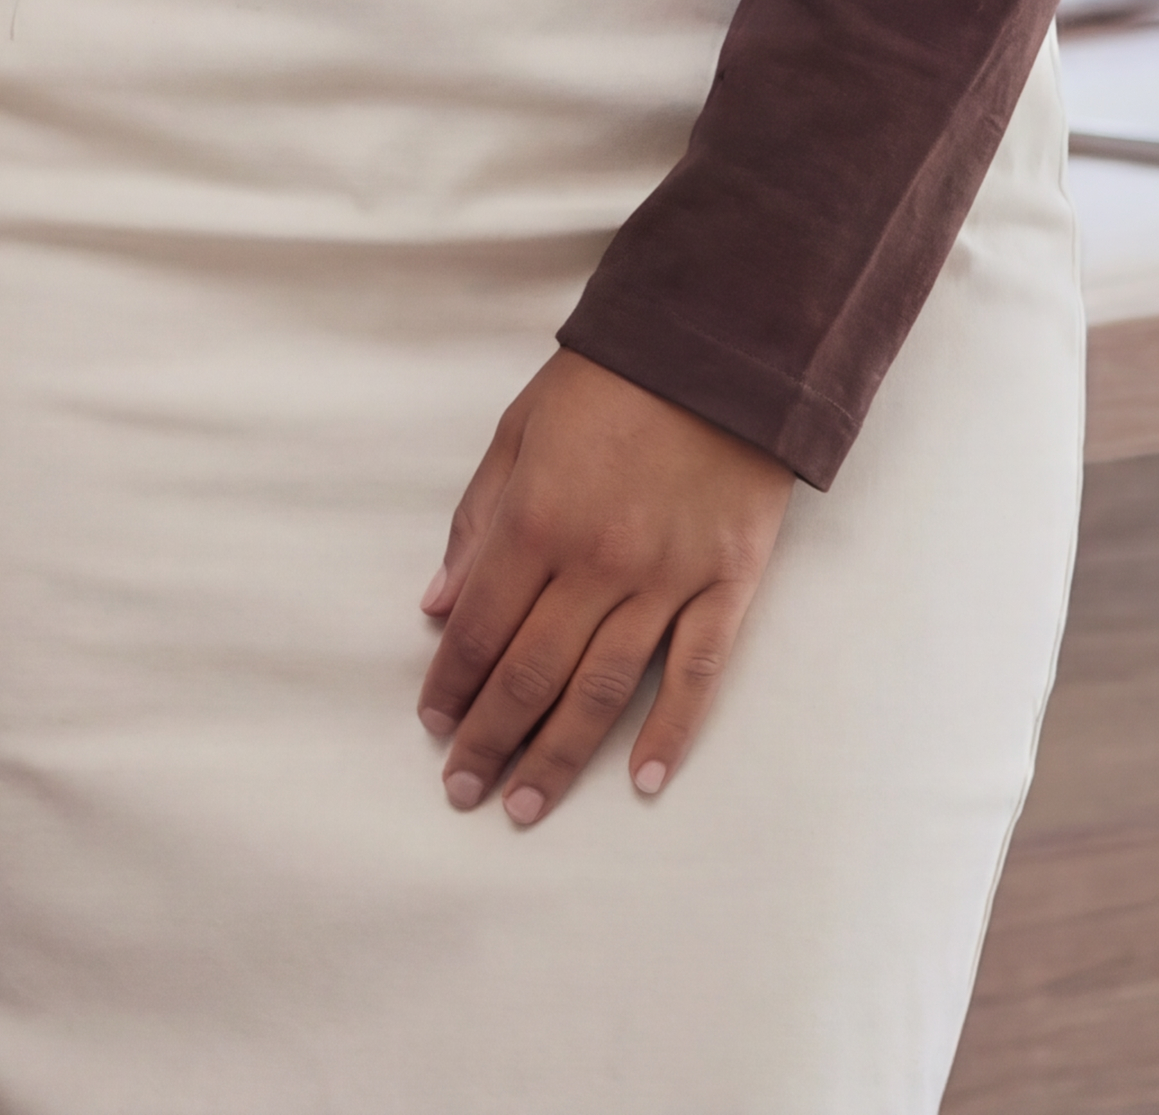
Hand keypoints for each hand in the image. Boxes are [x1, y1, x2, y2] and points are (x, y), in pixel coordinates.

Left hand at [415, 348, 793, 825]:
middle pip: (532, 674)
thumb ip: (476, 521)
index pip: (479, 627)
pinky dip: (669, 734)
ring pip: (603, 692)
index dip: (451, 684)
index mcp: (537, 520)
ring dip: (558, 756)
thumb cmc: (608, 383)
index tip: (432, 727)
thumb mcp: (518, 432)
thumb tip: (436, 605)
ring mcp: (666, 582)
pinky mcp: (726, 588)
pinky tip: (640, 780)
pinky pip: (695, 677)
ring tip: (524, 806)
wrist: (719, 350)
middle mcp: (597, 563)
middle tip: (463, 791)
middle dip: (490, 739)